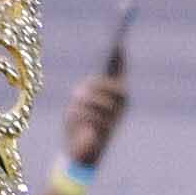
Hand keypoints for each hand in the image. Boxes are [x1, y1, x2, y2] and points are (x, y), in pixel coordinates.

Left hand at [63, 14, 136, 173]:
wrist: (76, 153)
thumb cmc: (78, 124)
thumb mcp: (79, 102)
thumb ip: (87, 91)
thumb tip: (88, 86)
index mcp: (115, 96)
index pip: (120, 72)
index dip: (121, 57)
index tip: (118, 41)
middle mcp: (121, 106)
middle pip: (116, 86)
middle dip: (97, 86)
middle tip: (82, 88)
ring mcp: (116, 118)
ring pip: (101, 100)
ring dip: (84, 102)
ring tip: (75, 103)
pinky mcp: (108, 130)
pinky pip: (93, 115)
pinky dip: (80, 114)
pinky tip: (74, 115)